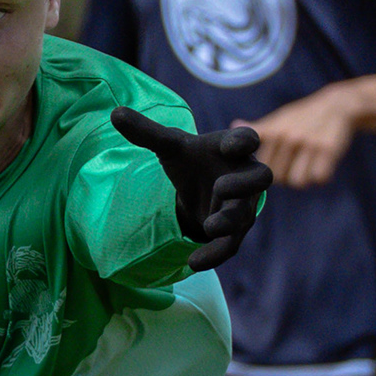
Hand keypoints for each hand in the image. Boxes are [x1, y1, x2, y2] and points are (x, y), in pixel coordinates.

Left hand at [112, 108, 275, 271]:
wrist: (200, 189)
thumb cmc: (193, 160)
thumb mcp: (170, 147)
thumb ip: (147, 131)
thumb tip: (114, 113)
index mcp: (232, 148)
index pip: (248, 139)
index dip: (243, 141)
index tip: (229, 147)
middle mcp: (244, 176)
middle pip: (261, 178)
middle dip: (244, 184)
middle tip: (221, 187)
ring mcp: (243, 205)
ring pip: (245, 215)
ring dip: (229, 221)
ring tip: (209, 227)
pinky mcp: (235, 230)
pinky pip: (231, 245)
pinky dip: (214, 254)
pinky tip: (193, 262)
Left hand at [237, 84, 361, 187]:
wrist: (337, 104)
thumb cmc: (303, 116)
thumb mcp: (280, 119)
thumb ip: (259, 128)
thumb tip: (234, 124)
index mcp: (273, 131)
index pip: (264, 168)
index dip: (273, 170)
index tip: (283, 162)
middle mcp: (288, 137)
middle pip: (280, 179)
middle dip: (289, 176)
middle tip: (299, 163)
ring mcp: (308, 143)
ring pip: (299, 182)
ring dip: (306, 178)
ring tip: (311, 164)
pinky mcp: (329, 149)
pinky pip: (320, 178)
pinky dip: (322, 176)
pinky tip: (324, 164)